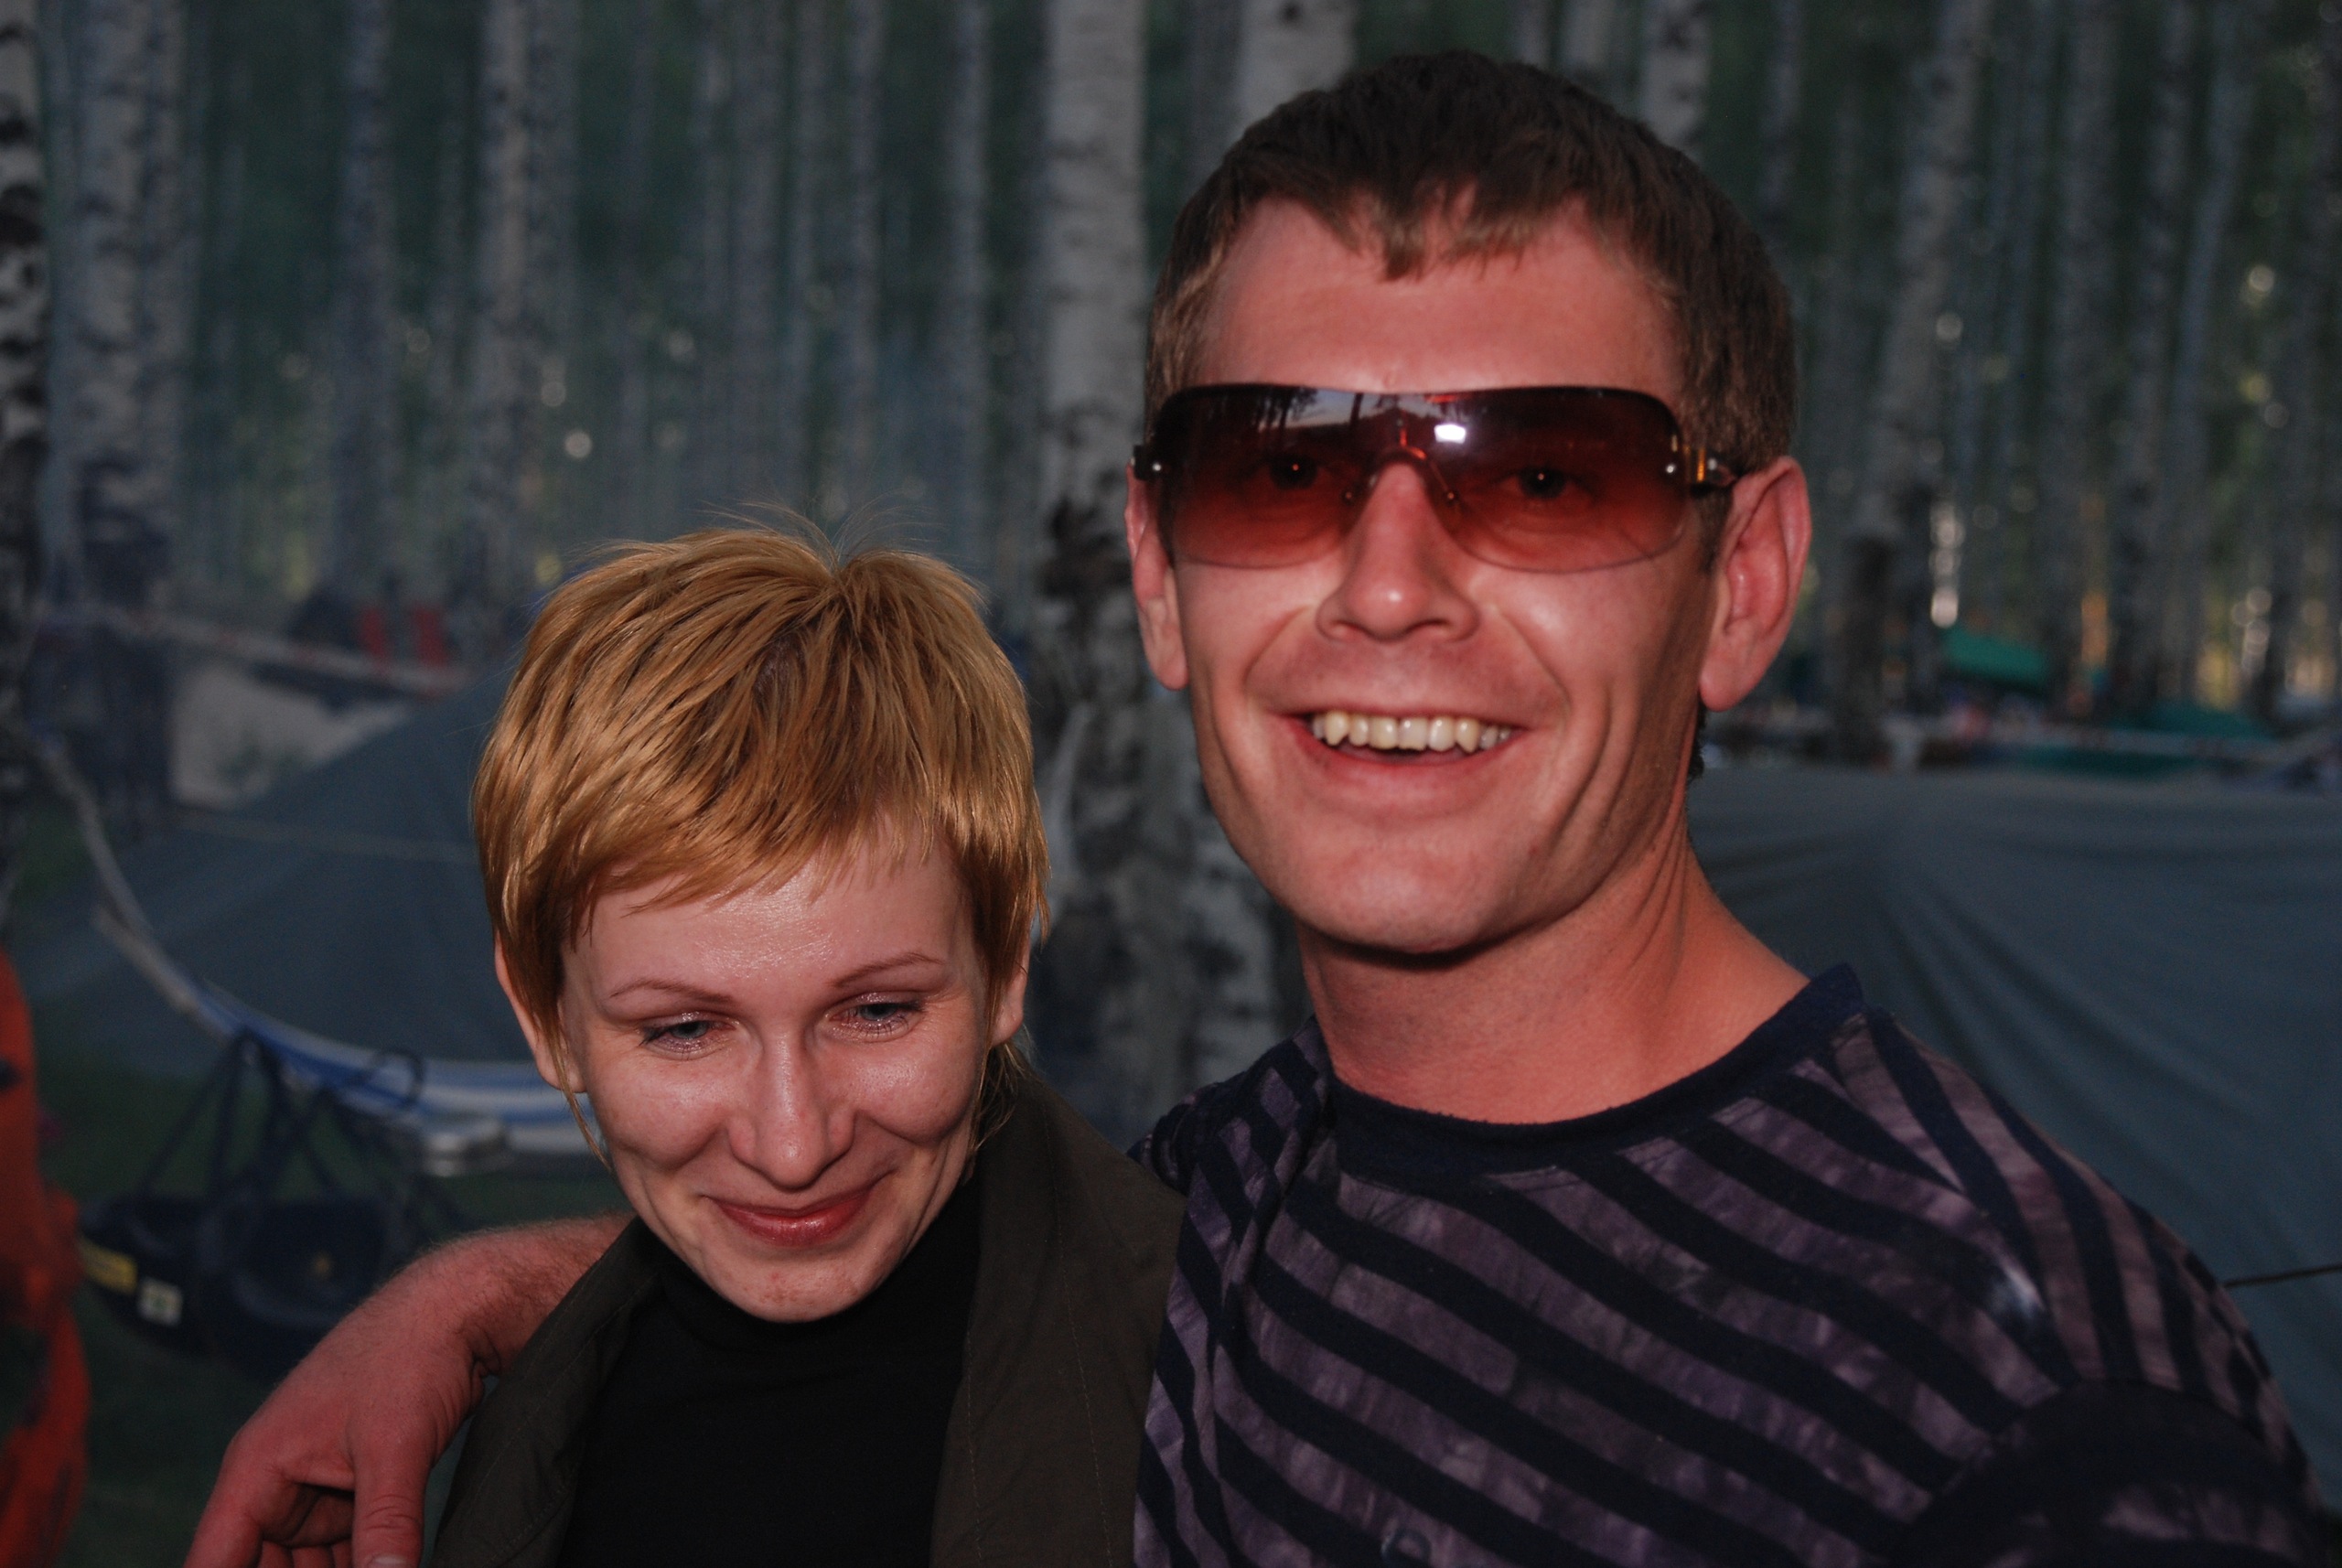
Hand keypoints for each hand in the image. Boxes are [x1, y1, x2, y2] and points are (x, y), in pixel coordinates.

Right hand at [184, 1216, 623, 1567]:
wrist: (457, 1309)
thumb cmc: (411, 1357)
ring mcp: (315, 1483)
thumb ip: (386, 1524)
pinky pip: (341, 1547)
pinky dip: (359, 1566)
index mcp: (258, 1467)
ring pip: (302, 1564)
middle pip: (259, 1567)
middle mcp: (276, 1480)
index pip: (214, 1560)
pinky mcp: (355, 1484)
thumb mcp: (396, 1448)